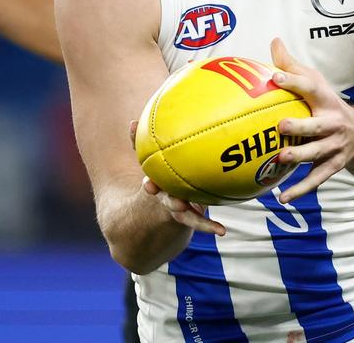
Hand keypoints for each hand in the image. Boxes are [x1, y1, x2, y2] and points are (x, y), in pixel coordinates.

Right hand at [129, 119, 225, 236]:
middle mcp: (166, 198)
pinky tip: (222, 231)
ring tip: (208, 224)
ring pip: (184, 215)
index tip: (148, 185)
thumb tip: (131, 122)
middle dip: (171, 201)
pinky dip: (209, 226)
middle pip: (167, 201)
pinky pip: (200, 221)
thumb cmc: (157, 177)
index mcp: (156, 185)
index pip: (151, 185)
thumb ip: (137, 145)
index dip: (150, 185)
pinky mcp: (190, 216)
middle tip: (179, 202)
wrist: (157, 211)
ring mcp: (178, 209)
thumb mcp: (146, 162)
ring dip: (193, 218)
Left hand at [269, 37, 353, 203]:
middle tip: (280, 126)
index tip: (274, 77)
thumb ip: (292, 65)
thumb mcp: (316, 82)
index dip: (293, 81)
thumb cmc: (328, 104)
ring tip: (280, 159)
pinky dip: (300, 189)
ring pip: (317, 153)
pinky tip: (282, 197)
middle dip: (300, 126)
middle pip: (316, 125)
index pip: (309, 87)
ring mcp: (334, 146)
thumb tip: (273, 41)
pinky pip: (316, 179)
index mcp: (325, 100)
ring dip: (299, 156)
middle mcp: (332, 123)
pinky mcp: (333, 165)